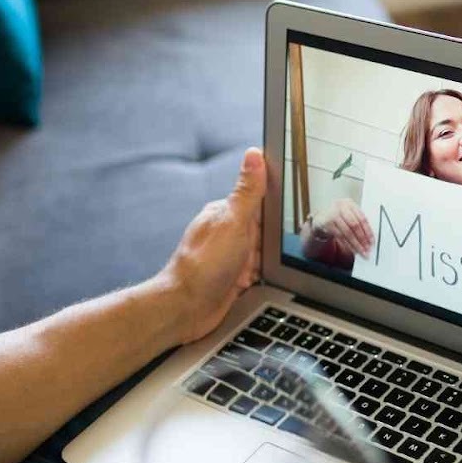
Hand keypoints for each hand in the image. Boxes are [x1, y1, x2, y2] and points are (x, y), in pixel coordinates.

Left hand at [158, 148, 265, 344]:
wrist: (186, 309)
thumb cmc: (205, 265)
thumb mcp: (234, 221)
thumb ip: (248, 190)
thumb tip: (254, 153)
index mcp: (225, 212)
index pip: (260, 203)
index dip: (273, 217)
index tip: (275, 227)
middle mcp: (226, 232)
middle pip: (265, 232)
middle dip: (269, 246)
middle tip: (255, 256)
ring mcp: (229, 256)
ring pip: (262, 255)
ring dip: (262, 265)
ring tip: (247, 273)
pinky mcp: (232, 278)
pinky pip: (256, 275)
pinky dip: (257, 280)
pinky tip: (248, 285)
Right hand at [301, 198, 371, 258]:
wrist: (320, 218)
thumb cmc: (339, 217)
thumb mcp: (349, 215)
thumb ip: (359, 222)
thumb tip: (370, 239)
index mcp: (350, 203)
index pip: (362, 218)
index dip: (368, 231)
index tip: (372, 242)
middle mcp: (340, 207)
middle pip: (354, 225)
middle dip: (362, 239)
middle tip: (367, 249)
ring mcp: (332, 214)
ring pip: (347, 232)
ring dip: (355, 244)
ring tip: (361, 252)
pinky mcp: (326, 224)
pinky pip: (339, 237)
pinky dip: (347, 245)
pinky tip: (352, 250)